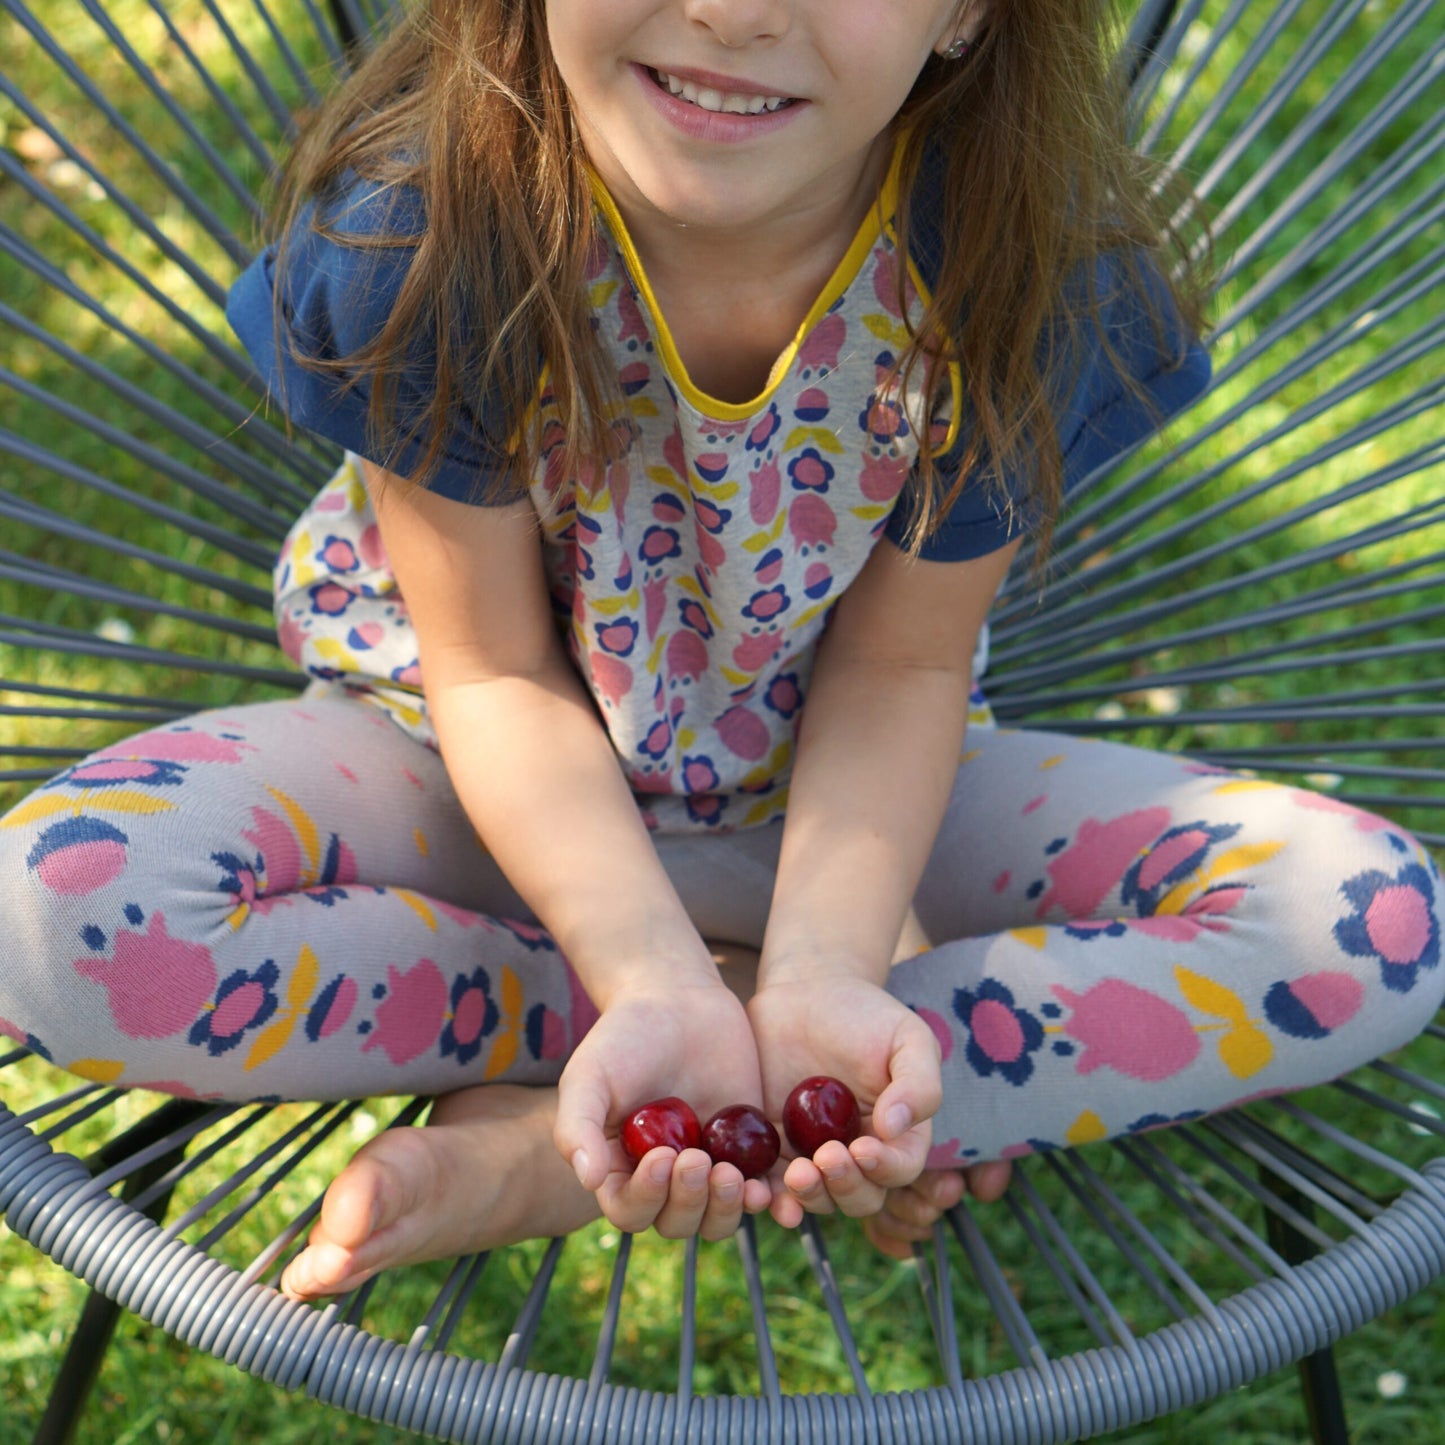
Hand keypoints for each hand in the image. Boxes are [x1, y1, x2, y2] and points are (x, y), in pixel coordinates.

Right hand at [554, 975, 771, 1238]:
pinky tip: (770, 1189)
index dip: (646, 1197)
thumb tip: (589, 1181)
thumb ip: (577, 1126)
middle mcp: (664, 1179)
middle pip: (677, 1222)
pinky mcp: (746, 1151)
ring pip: (717, 1218)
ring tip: (731, 1175)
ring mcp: (708, 1167)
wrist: (678, 999)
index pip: (631, 1210)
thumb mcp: (590, 1075)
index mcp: (620, 1169)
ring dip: (726, 1209)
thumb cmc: (623, 1036)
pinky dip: (767, 1200)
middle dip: (689, 1201)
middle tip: (698, 1158)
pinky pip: (759, 1192)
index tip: (663, 1157)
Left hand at [747, 975, 941, 1226]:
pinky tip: (760, 1190)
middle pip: (859, 1196)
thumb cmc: (866, 1014)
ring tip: (796, 1174)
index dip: (885, 1168)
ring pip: (817, 1198)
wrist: (806, 993)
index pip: (899, 1168)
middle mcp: (859, 1154)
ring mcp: (814, 1155)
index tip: (862, 1149)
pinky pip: (771, 1184)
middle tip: (825, 1158)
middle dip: (845, 1186)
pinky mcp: (774, 1148)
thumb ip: (918, 1083)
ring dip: (809, 1197)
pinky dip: (768, 1196)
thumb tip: (895, 1128)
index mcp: (898, 1135)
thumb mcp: (907, 1037)